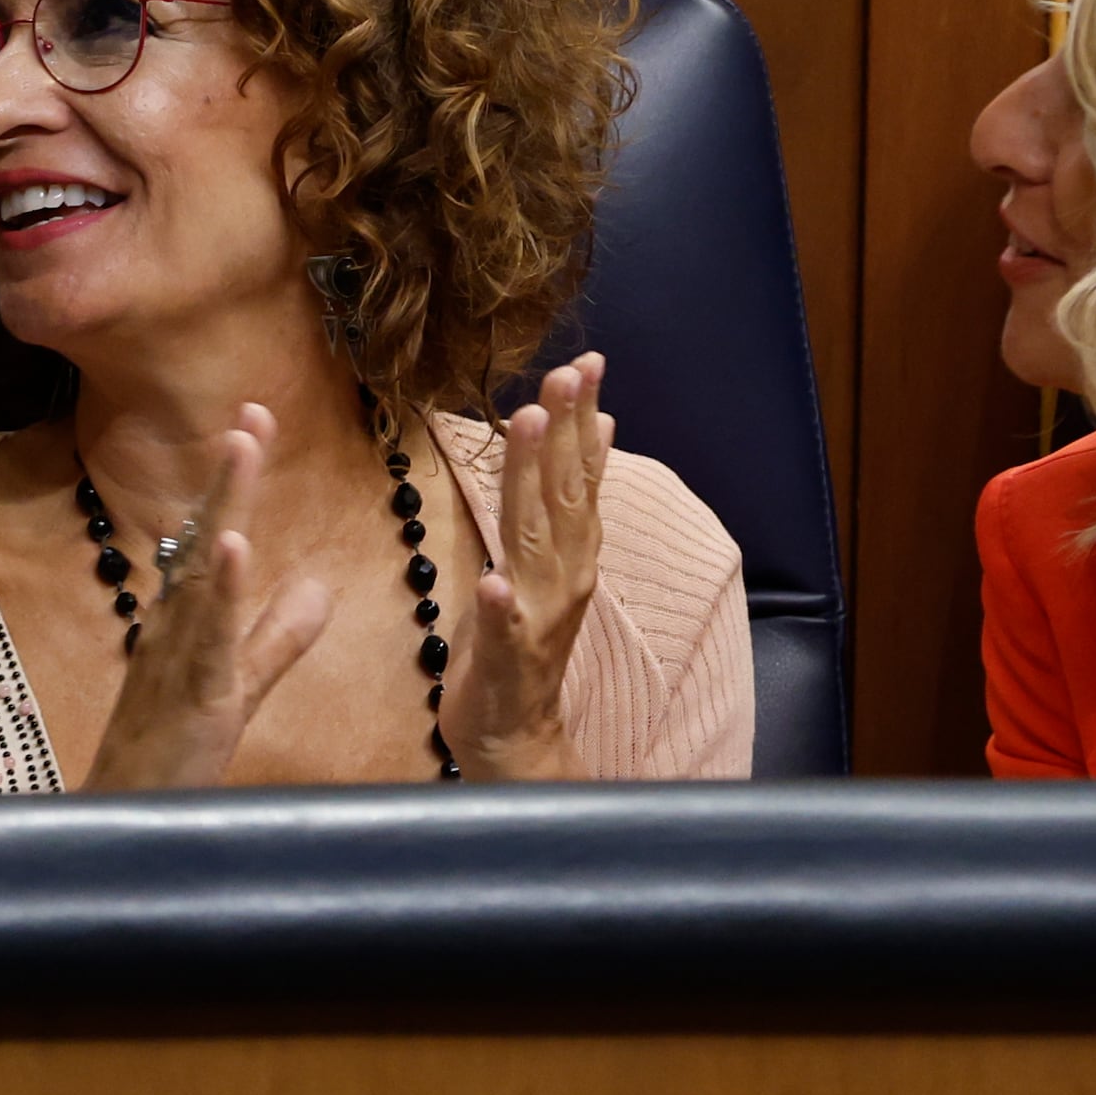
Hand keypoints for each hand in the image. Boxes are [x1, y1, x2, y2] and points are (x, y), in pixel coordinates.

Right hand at [79, 405, 334, 790]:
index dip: (234, 480)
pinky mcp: (194, 696)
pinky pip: (209, 638)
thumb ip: (279, 637)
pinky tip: (236, 546)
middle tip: (251, 410)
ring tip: (242, 446)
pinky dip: (223, 591)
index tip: (254, 420)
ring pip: (203, 572)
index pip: (214, 536)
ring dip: (224, 506)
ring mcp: (178, 658)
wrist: (126, 827)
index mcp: (187, 621)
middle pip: (205, 536)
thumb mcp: (239, 684)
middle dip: (229, 473)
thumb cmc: (172, 756)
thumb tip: (319, 583)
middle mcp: (174, 627)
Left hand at [443, 356, 613, 781]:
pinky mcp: (509, 657)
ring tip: (533, 427)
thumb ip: (571, 496)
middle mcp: (564, 574)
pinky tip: (497, 582)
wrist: (516, 730)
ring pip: (536, 538)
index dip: (582, 419)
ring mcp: (539, 615)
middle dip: (565, 430)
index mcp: (570, 550)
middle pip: (564, 493)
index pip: (580, 474)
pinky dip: (505, 604)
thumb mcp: (548, 556)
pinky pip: (506, 628)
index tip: (585, 363)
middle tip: (565, 374)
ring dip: (536, 481)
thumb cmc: (522, 639)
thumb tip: (599, 426)